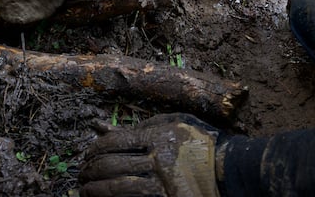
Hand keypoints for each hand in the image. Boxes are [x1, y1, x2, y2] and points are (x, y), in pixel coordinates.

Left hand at [80, 113, 221, 196]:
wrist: (232, 170)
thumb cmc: (201, 143)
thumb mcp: (173, 124)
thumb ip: (140, 127)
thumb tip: (101, 128)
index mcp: (159, 136)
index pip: (115, 142)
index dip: (95, 149)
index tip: (87, 155)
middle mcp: (159, 160)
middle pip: (112, 164)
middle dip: (90, 171)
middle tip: (81, 175)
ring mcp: (164, 184)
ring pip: (118, 188)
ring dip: (96, 191)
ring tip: (86, 191)